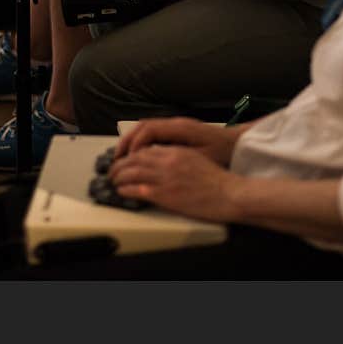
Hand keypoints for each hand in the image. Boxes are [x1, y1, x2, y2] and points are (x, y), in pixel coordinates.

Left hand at [109, 145, 241, 221]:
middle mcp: (168, 161)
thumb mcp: (197, 159)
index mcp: (176, 152)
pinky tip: (120, 191)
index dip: (132, 154)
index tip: (126, 159)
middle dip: (120, 164)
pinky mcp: (165, 194)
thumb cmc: (218, 181)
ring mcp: (165, 177)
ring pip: (132, 172)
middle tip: (113, 170)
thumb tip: (164, 161)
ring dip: (118, 176)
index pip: (146, 149)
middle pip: (135, 159)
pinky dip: (125, 189)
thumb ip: (178, 157)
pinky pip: (137, 189)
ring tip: (112, 180)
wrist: (230, 194)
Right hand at [116, 117, 237, 165]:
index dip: (136, 144)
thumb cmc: (222, 151)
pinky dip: (141, 141)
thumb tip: (155, 161)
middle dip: (127, 141)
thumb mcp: (202, 157)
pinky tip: (137, 154)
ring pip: (145, 128)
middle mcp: (175, 123)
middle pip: (142, 126)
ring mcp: (174, 125)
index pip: (149, 130)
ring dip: (132, 140)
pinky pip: (152, 132)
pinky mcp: (176, 130)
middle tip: (116, 158)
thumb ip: (178, 157)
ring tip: (122, 156)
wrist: (235, 143)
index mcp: (180, 128)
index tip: (129, 160)